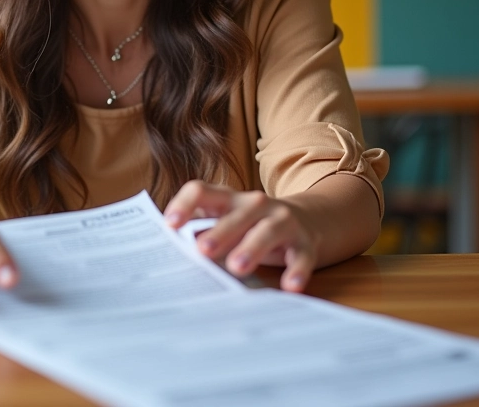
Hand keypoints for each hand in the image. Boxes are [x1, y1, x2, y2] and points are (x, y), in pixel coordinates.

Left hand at [164, 181, 319, 291]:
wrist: (308, 220)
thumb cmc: (251, 226)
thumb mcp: (227, 223)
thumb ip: (202, 231)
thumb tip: (172, 251)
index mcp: (228, 199)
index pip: (201, 191)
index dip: (184, 204)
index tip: (170, 224)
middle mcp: (255, 204)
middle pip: (236, 214)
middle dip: (219, 232)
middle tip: (202, 250)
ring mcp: (282, 220)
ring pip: (267, 231)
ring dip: (251, 248)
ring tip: (237, 267)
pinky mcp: (304, 242)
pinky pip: (301, 256)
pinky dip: (296, 270)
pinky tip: (290, 286)